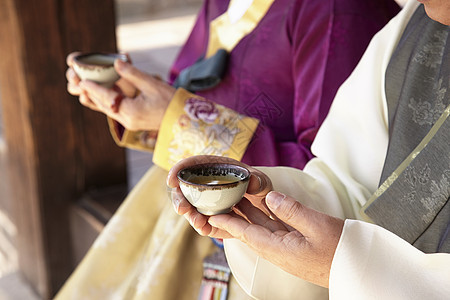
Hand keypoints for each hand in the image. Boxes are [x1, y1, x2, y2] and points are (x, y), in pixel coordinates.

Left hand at [66, 52, 175, 130]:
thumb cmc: (171, 101)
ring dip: (98, 99)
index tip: (82, 81)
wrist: (184, 120)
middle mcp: (128, 120)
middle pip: (104, 106)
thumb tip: (116, 62)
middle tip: (78, 82)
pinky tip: (103, 95)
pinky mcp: (133, 122)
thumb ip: (133, 74)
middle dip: (92, 94)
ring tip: (86, 88)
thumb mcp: (152, 85)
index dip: (94, 89)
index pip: (107, 98)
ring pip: (108, 110)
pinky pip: (116, 112)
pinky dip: (108, 103)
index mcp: (132, 112)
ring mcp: (130, 123)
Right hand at [167, 155, 272, 237]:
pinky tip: (204, 227)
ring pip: (191, 209)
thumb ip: (259, 180)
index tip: (171, 178)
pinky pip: (203, 224)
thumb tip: (252, 181)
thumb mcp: (262, 181)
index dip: (179, 169)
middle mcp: (206, 186)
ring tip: (197, 221)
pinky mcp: (212, 220)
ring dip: (190, 216)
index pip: (193, 165)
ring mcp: (207, 203)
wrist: (265, 207)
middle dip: (180, 198)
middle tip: (182, 208)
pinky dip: (202, 226)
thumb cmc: (260, 187)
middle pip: (185, 189)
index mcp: (215, 169)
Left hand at [208, 191, 343, 287]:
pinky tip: (264, 205)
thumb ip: (291, 210)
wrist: (359, 267)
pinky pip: (276, 228)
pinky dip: (266, 216)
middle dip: (234, 216)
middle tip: (220, 201)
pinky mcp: (296, 246)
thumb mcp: (317, 225)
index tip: (212, 215)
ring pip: (263, 228)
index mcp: (280, 249)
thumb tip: (270, 196)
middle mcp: (280, 251)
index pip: (247, 234)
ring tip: (236, 198)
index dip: (229, 223)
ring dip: (249, 214)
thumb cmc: (341, 250)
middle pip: (251, 230)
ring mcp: (288, 249)